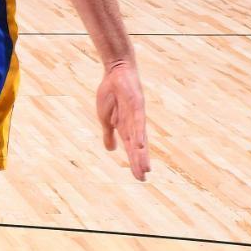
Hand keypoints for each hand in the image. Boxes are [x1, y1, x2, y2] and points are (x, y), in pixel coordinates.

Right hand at [95, 60, 149, 180]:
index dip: (135, 162)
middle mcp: (133, 124)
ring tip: (144, 167)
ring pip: (139, 137)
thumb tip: (111, 150)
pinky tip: (140, 145)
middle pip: (137, 147)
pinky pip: (138, 121)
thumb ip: (109, 135)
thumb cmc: (111, 94)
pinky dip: (138, 133)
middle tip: (143, 178)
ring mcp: (136, 115)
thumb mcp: (106, 119)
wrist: (115, 72)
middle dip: (139, 162)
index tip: (140, 177)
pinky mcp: (137, 105)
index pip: (132, 149)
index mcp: (125, 128)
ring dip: (141, 153)